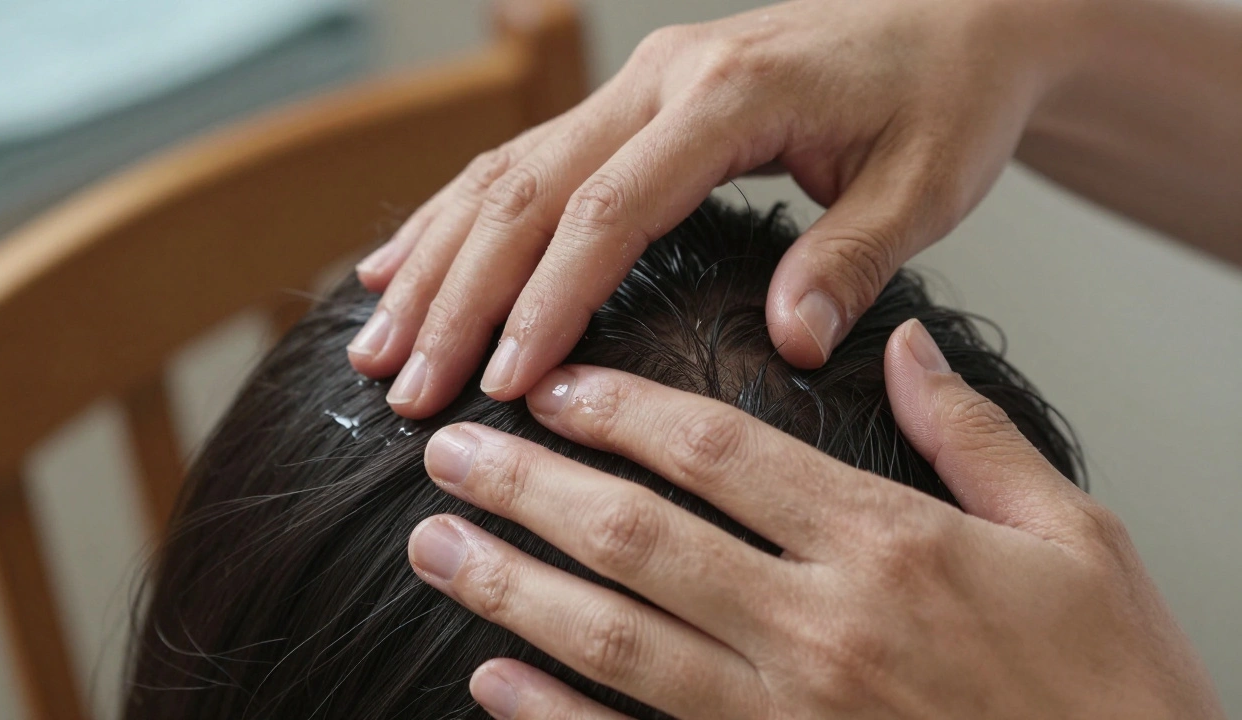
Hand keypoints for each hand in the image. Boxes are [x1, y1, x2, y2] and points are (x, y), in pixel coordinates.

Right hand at [347, 0, 1088, 417]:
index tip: (502, 384)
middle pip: (529, 190)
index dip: (546, 298)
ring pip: (505, 173)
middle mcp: (661, 79)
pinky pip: (523, 160)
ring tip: (378, 344)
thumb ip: (853, 257)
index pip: (610, 207)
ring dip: (435, 259)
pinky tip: (404, 264)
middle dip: (458, 295)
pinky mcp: (631, 103)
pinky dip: (456, 217)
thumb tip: (789, 342)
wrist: (955, 20)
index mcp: (730, 95)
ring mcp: (637, 85)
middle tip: (405, 386)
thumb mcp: (926, 183)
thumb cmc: (945, 99)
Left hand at [407, 320, 1222, 718]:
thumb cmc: (1111, 685)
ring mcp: (784, 718)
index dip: (622, 412)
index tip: (553, 385)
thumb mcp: (1077, 538)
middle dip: (529, 487)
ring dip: (513, 588)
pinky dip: (557, 717)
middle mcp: (818, 628)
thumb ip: (974, 435)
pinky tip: (494, 680)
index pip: (720, 454)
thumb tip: (904, 343)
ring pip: (616, 639)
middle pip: (638, 538)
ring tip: (436, 545)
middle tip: (449, 450)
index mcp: (887, 547)